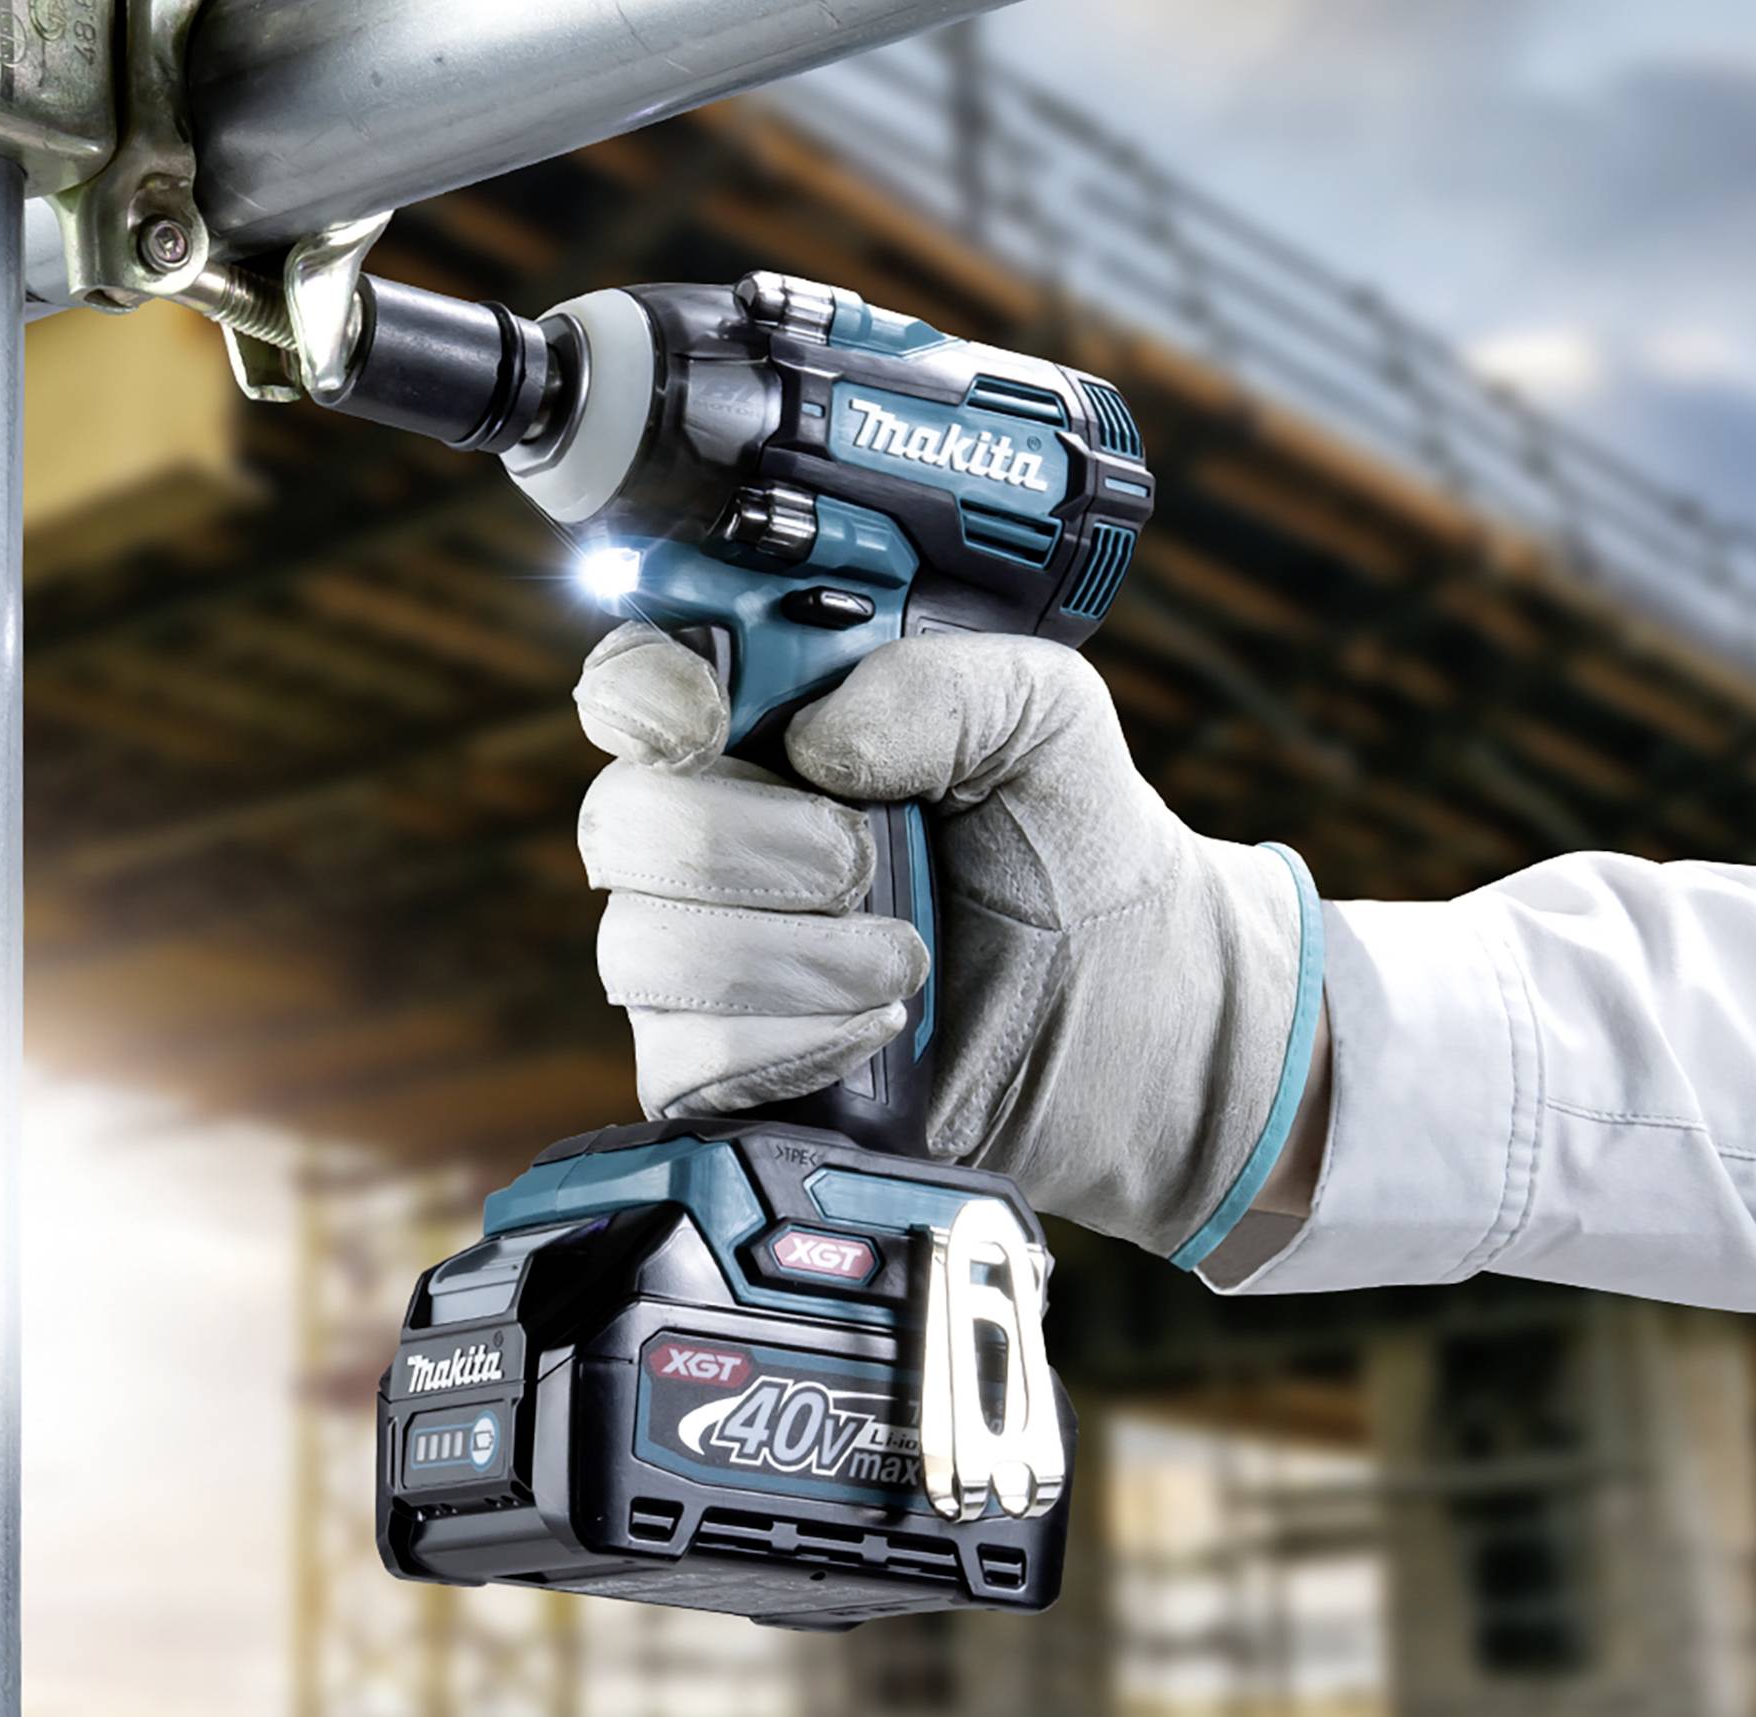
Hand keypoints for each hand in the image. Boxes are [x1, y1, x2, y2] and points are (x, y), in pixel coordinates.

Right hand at [573, 623, 1321, 1258]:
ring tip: (906, 957)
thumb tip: (821, 738)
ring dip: (785, 955)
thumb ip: (943, 682)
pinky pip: (681, 1059)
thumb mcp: (1044, 716)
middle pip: (622, 820)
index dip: (643, 695)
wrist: (1133, 1011)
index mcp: (766, 724)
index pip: (638, 686)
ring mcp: (707, 956)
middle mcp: (714, 832)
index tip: (708, 719)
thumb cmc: (1073, 846)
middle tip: (863, 856)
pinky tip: (876, 1029)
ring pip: (644, 945)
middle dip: (743, 842)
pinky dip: (786, 1043)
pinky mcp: (723, 1072)